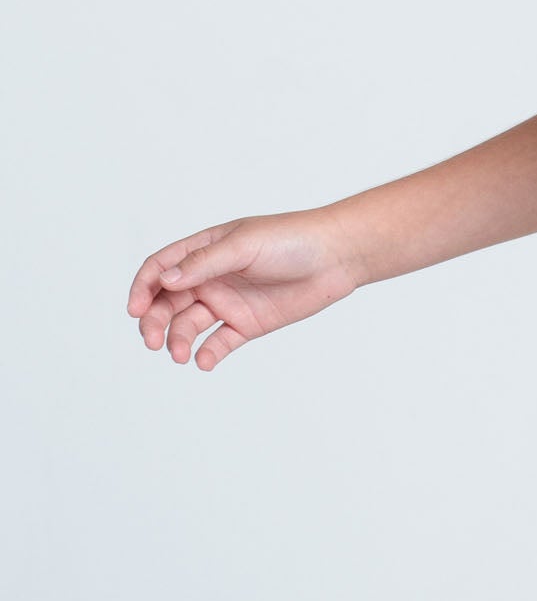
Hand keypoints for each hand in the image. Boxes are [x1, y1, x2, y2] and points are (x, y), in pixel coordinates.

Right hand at [126, 207, 364, 371]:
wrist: (337, 257)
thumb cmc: (292, 239)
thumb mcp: (245, 245)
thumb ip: (205, 263)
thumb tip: (165, 280)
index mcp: (205, 250)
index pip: (160, 269)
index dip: (142, 288)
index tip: (135, 310)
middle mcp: (211, 277)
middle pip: (167, 302)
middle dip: (153, 321)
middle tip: (152, 340)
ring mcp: (228, 301)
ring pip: (189, 325)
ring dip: (179, 340)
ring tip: (181, 354)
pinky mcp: (247, 324)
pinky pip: (219, 342)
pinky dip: (208, 354)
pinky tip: (204, 361)